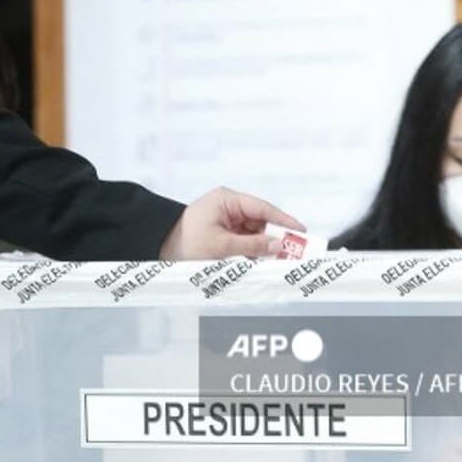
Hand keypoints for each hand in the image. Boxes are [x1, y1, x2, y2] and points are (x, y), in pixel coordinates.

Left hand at [158, 186, 304, 259]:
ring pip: (255, 232)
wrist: (160, 249)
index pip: (262, 208)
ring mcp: (226, 219)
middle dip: (276, 236)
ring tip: (281, 260)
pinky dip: (254, 251)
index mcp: (227, 200)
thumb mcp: (221, 246)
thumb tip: (278, 245)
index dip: (283, 220)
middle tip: (294, 252)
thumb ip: (252, 246)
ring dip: (265, 246)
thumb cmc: (185, 242)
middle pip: (261, 221)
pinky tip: (263, 261)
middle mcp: (228, 206)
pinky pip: (245, 240)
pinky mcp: (223, 232)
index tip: (300, 231)